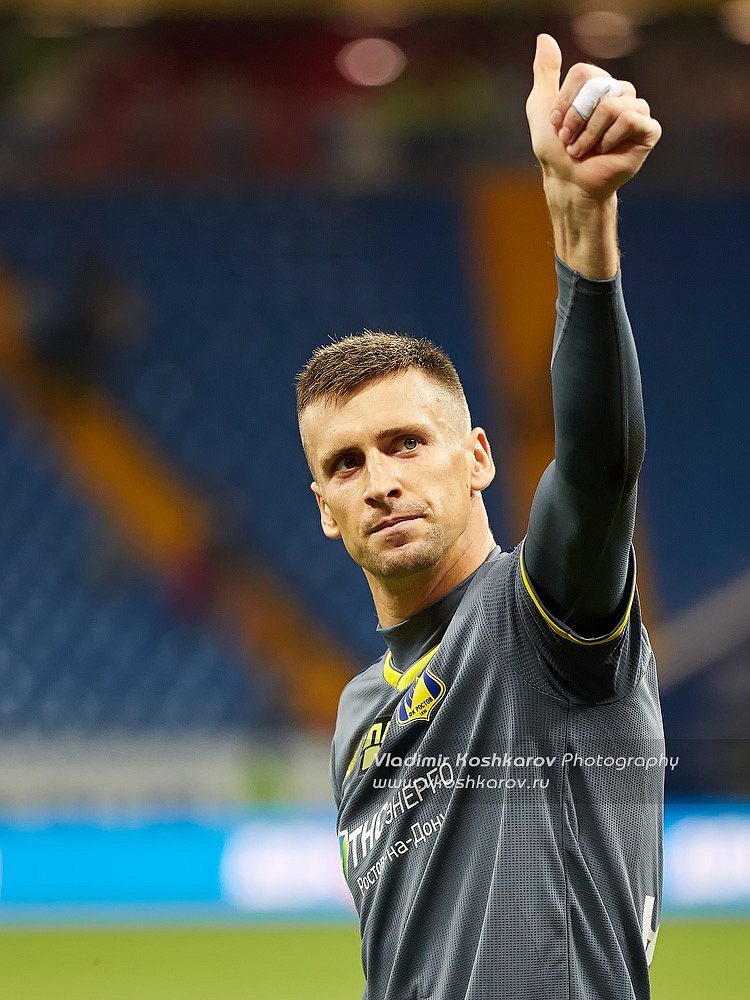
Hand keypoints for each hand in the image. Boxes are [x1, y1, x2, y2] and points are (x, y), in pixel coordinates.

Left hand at [526, 34, 661, 202]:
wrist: (570, 182)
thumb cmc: (556, 151)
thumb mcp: (541, 108)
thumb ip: (545, 73)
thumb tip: (544, 38)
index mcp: (598, 84)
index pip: (583, 73)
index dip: (566, 102)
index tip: (557, 125)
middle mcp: (619, 91)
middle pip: (598, 85)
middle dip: (576, 118)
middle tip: (570, 141)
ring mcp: (636, 109)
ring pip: (612, 104)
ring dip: (589, 133)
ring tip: (584, 150)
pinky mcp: (648, 130)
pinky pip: (628, 119)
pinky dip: (609, 138)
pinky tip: (605, 152)